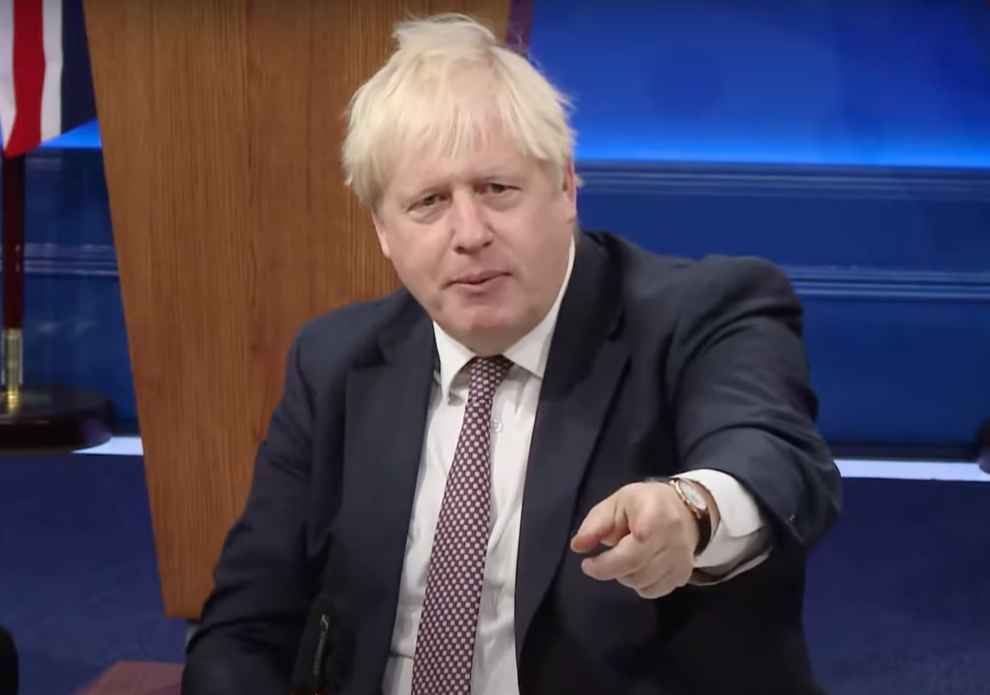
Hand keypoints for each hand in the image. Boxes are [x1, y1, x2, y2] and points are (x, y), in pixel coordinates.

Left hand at [570, 481, 707, 598]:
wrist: (685, 511)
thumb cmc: (644, 504)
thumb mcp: (616, 503)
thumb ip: (596, 524)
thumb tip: (577, 547)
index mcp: (654, 511)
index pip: (649, 526)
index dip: (642, 534)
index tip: (631, 539)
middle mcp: (672, 537)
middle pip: (635, 563)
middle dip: (607, 567)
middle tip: (591, 565)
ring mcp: (680, 559)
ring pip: (640, 581)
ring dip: (623, 575)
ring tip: (622, 558)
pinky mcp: (683, 575)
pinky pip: (652, 591)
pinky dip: (639, 584)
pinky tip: (638, 568)